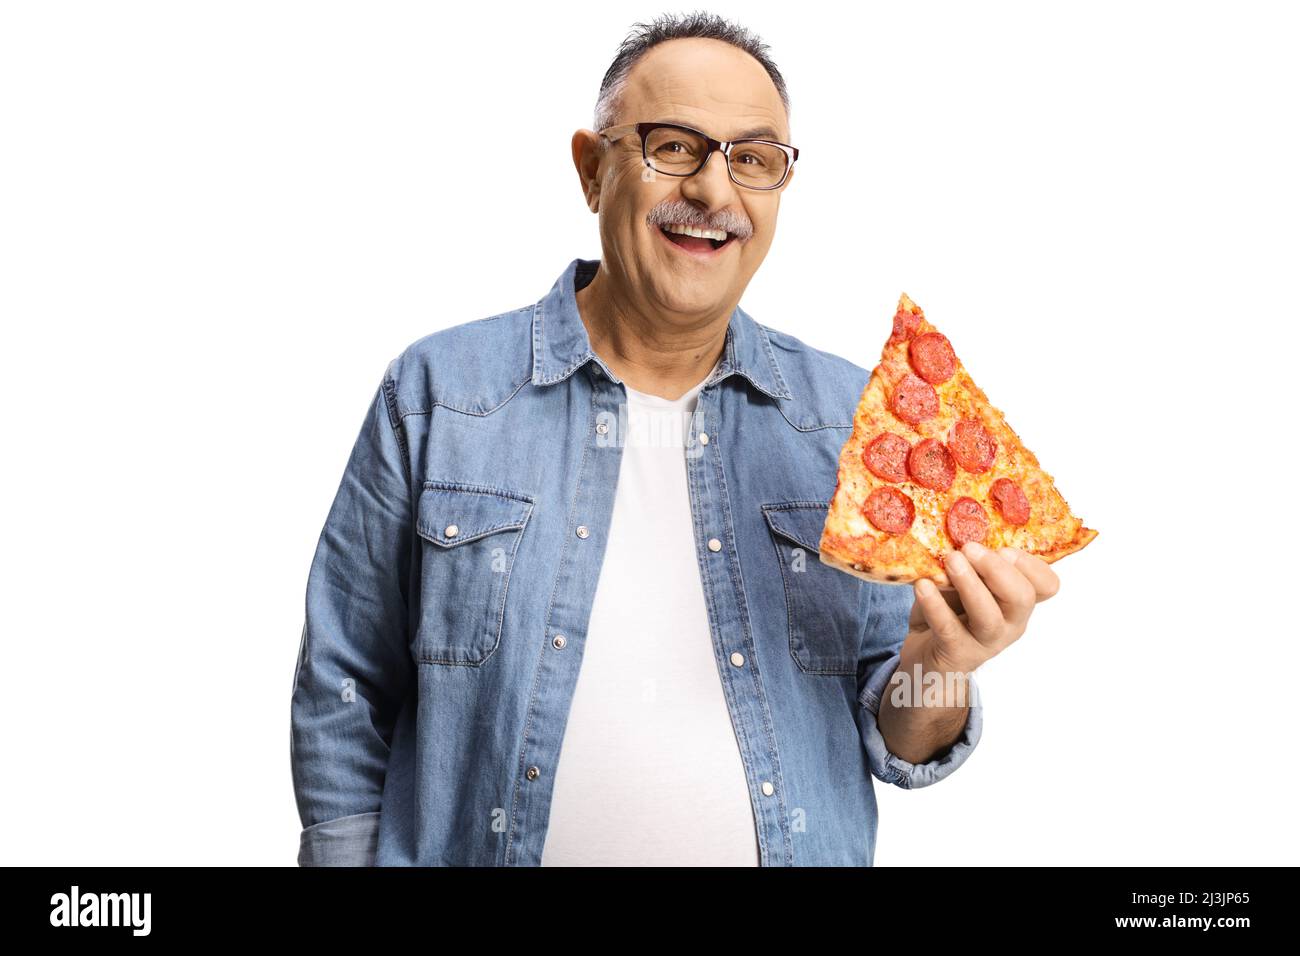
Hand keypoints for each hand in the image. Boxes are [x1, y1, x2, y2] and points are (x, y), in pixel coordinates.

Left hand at [905, 541, 1060, 675]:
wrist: (925, 658)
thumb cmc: (949, 613)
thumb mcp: (963, 583)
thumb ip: (971, 564)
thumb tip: (961, 531)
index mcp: (1017, 601)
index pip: (1046, 585)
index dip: (1031, 564)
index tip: (1005, 547)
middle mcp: (1010, 623)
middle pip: (1022, 598)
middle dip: (998, 569)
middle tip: (970, 548)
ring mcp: (986, 642)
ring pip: (989, 617)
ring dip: (970, 585)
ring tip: (950, 561)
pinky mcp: (956, 654)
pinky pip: (949, 629)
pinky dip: (935, 605)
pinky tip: (923, 586)